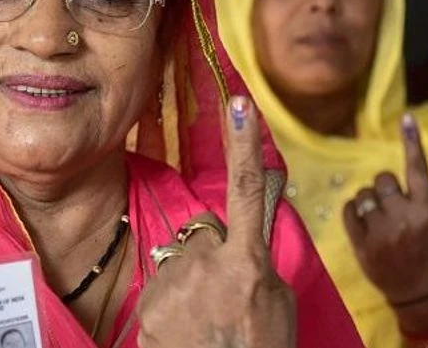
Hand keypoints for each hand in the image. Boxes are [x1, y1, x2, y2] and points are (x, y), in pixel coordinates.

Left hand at [136, 97, 295, 347]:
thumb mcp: (278, 303)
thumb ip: (258, 265)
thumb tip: (240, 244)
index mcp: (247, 262)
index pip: (248, 192)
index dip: (244, 146)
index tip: (239, 102)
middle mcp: (206, 265)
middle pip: (203, 236)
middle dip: (211, 256)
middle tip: (225, 298)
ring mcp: (173, 286)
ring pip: (180, 265)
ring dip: (189, 284)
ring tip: (204, 323)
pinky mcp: (149, 308)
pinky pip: (161, 291)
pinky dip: (171, 308)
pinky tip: (185, 333)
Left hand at [343, 114, 427, 303]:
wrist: (418, 287)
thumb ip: (421, 193)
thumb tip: (404, 164)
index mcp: (426, 208)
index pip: (417, 169)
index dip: (412, 143)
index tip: (406, 118)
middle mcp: (403, 216)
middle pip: (381, 179)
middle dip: (383, 187)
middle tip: (390, 204)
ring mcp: (380, 230)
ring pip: (362, 194)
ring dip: (368, 200)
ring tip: (378, 217)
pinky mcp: (360, 242)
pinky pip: (348, 210)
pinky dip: (353, 211)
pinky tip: (363, 221)